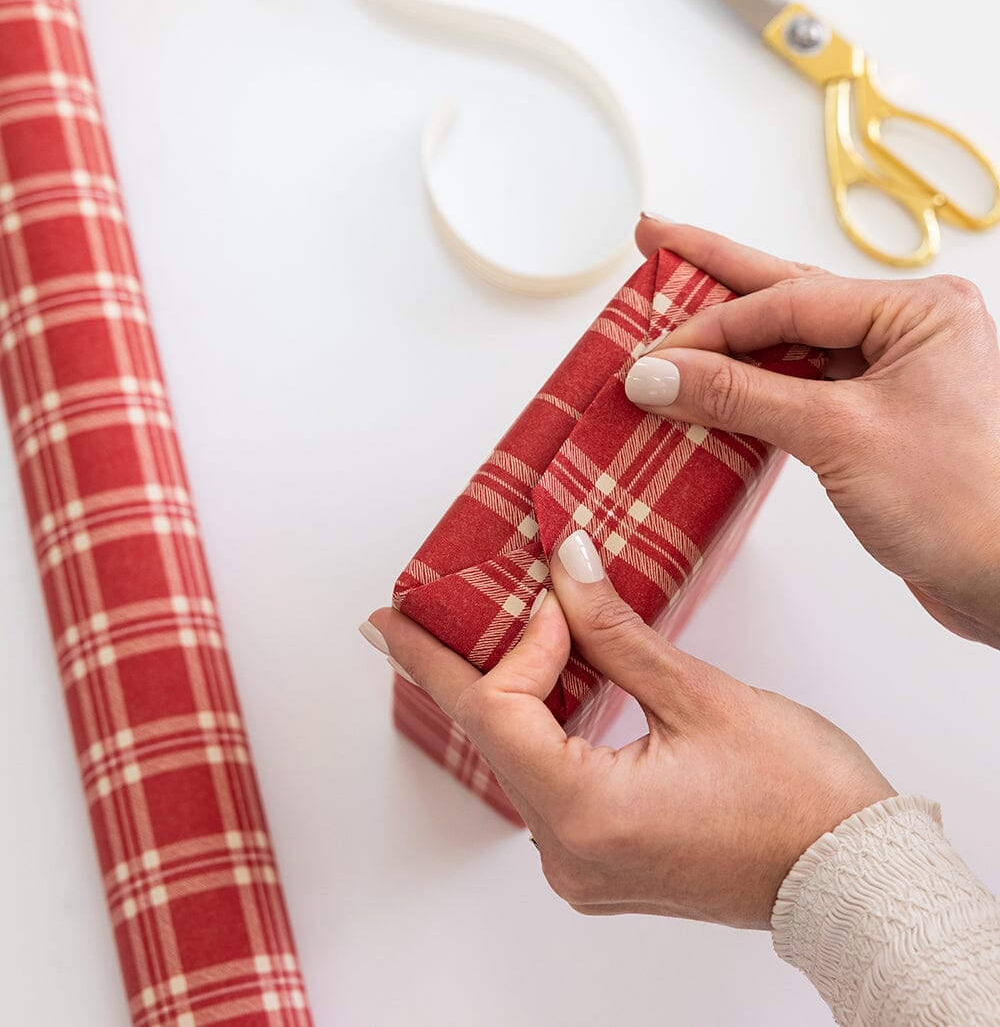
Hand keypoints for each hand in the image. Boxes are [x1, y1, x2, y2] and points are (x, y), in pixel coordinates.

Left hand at [366, 531, 893, 928]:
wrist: (855, 878)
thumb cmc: (801, 800)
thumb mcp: (702, 696)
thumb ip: (616, 630)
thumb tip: (566, 564)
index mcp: (586, 815)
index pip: (500, 711)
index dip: (516, 640)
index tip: (551, 592)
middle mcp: (570, 854)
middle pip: (493, 737)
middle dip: (457, 667)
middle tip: (393, 620)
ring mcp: (584, 866)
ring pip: (517, 759)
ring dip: (502, 694)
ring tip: (460, 640)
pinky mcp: (605, 862)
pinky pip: (548, 785)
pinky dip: (539, 730)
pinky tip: (536, 687)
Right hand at [631, 218, 999, 648]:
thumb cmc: (963, 505)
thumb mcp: (839, 435)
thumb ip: (740, 396)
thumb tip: (657, 373)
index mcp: (917, 310)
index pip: (788, 302)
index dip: (710, 326)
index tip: (649, 354)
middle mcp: (907, 330)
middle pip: (787, 294)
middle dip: (716, 271)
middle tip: (656, 237)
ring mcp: (893, 373)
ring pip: (790, 341)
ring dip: (728, 336)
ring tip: (670, 296)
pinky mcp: (877, 419)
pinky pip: (799, 386)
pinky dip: (750, 386)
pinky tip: (711, 377)